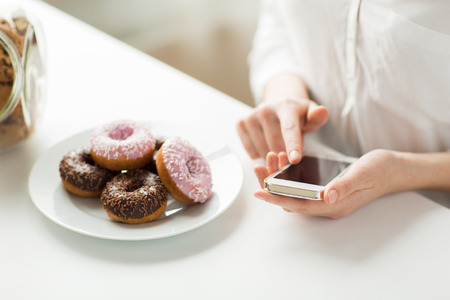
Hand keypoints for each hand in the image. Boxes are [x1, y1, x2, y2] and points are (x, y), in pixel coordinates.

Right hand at [237, 97, 327, 163]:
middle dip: (283, 155)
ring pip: (262, 150)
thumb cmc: (296, 114)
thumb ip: (317, 117)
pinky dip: (259, 153)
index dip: (292, 145)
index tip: (294, 159)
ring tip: (278, 147)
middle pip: (275, 144)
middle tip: (289, 155)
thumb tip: (322, 111)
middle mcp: (266, 109)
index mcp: (286, 106)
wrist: (278, 103)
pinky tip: (265, 144)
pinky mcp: (241, 123)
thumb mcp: (310, 115)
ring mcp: (251, 116)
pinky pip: (250, 150)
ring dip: (271, 156)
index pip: (289, 129)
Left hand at [254, 150, 398, 218]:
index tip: (259, 191)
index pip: (299, 205)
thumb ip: (345, 185)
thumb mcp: (363, 174)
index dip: (278, 199)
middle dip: (271, 186)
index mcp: (333, 205)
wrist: (393, 169)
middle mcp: (326, 205)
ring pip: (294, 193)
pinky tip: (282, 162)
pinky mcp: (325, 189)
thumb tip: (327, 196)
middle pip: (291, 201)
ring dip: (278, 179)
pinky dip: (288, 176)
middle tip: (258, 168)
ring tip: (267, 160)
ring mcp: (325, 198)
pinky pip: (301, 186)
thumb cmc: (379, 170)